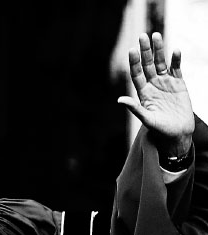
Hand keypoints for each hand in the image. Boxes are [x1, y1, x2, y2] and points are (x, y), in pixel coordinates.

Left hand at [118, 32, 194, 156]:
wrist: (177, 134)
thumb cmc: (160, 130)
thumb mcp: (146, 119)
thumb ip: (135, 108)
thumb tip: (119, 99)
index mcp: (143, 93)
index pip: (136, 74)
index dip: (134, 62)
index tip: (132, 49)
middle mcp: (153, 85)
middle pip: (148, 64)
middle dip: (145, 51)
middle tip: (142, 35)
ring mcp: (166, 83)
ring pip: (161, 63)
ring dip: (159, 50)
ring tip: (156, 35)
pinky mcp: (179, 84)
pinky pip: (177, 68)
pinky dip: (176, 59)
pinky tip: (176, 50)